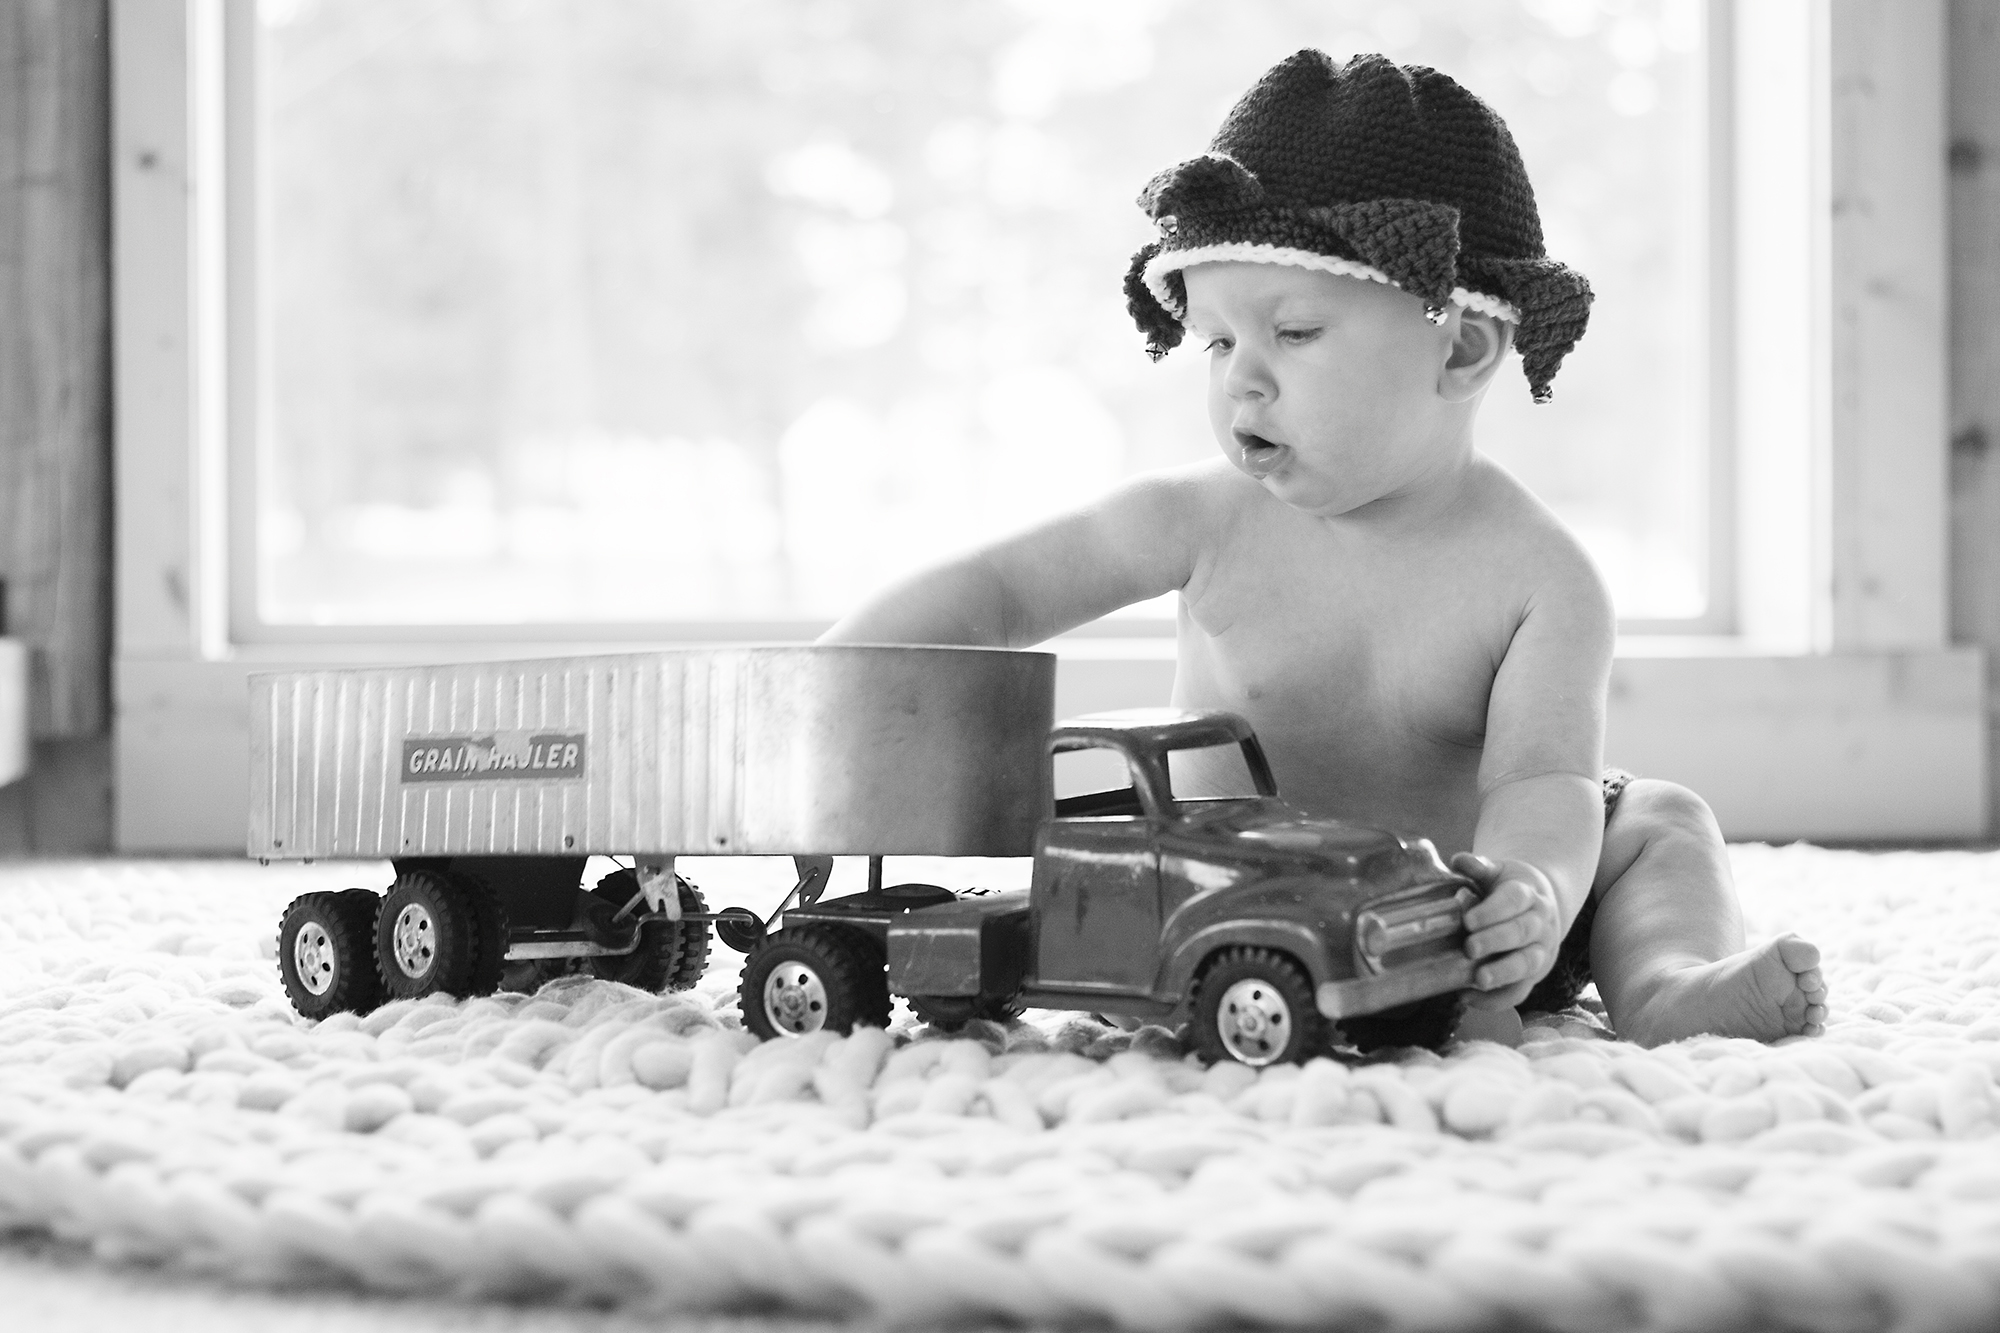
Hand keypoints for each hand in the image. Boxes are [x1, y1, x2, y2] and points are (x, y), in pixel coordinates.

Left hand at [1450, 852, 1561, 1009]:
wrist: (1539, 905)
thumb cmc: (1508, 888)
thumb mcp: (1497, 872)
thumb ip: (1478, 867)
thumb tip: (1459, 860)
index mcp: (1529, 895)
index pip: (1515, 900)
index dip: (1492, 911)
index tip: (1468, 920)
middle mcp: (1539, 924)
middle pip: (1522, 933)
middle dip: (1495, 941)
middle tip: (1469, 947)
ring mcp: (1540, 951)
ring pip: (1527, 964)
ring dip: (1503, 973)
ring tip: (1478, 979)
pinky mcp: (1534, 975)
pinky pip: (1520, 991)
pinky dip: (1496, 1000)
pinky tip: (1469, 998)